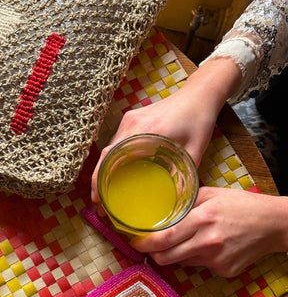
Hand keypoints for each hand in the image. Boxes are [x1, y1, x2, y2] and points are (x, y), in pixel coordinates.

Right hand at [91, 87, 214, 201]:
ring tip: (106, 192)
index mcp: (145, 131)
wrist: (199, 94)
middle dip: (98, 180)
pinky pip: (117, 141)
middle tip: (100, 203)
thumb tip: (178, 201)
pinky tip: (115, 173)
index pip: (110, 156)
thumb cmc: (198, 121)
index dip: (99, 179)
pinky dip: (112, 159)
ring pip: (109, 148)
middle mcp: (132, 124)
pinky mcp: (132, 119)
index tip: (97, 199)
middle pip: (105, 154)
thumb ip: (186, 176)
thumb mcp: (195, 152)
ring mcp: (130, 120)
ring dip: (104, 169)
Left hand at [130, 187, 287, 277]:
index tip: (135, 242)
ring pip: (181, 263)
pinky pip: (199, 267)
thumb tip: (160, 208)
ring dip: (177, 255)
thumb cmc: (242, 205)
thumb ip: (185, 202)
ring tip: (189, 241)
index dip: (144, 243)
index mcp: (202, 219)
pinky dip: (198, 258)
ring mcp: (215, 260)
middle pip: (166, 258)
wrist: (273, 224)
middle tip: (151, 247)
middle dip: (154, 254)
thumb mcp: (212, 194)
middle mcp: (207, 242)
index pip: (163, 238)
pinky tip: (210, 247)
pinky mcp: (223, 271)